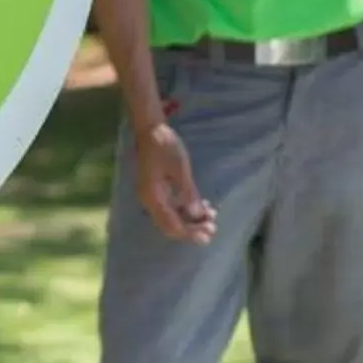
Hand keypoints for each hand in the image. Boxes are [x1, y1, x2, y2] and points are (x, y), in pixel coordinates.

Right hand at [133, 120, 217, 243]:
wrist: (151, 129)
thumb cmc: (165, 146)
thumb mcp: (180, 168)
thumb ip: (187, 193)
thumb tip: (197, 215)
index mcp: (153, 197)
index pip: (172, 224)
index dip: (190, 232)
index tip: (208, 234)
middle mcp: (150, 200)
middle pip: (170, 225)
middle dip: (191, 229)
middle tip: (213, 230)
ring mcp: (152, 196)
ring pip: (171, 217)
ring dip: (191, 220)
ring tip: (211, 217)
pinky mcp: (157, 190)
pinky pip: (171, 207)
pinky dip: (186, 210)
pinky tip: (202, 207)